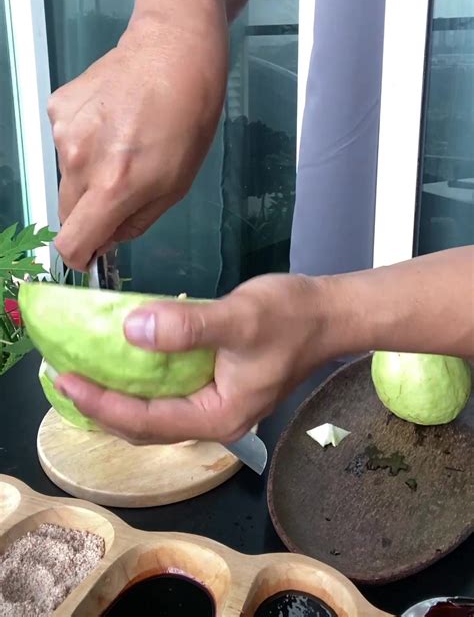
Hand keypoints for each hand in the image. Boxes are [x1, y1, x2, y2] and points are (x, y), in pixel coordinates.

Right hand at [48, 12, 226, 270]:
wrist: (174, 50)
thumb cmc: (189, 120)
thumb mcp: (177, 185)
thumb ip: (135, 222)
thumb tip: (105, 240)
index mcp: (114, 185)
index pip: (71, 243)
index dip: (82, 255)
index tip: (93, 252)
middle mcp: (78, 160)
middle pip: (66, 212)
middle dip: (90, 214)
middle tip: (121, 191)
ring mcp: (63, 130)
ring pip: (66, 177)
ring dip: (88, 174)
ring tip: (123, 143)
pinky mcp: (58, 106)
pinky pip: (64, 143)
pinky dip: (84, 142)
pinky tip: (111, 119)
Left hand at [54, 274, 329, 444]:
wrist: (331, 313)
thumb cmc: (290, 316)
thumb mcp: (238, 319)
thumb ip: (186, 328)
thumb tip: (130, 331)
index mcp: (219, 417)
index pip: (145, 421)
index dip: (101, 402)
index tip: (65, 379)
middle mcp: (215, 421)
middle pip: (145, 426)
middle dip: (102, 406)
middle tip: (64, 378)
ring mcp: (219, 406)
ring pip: (156, 412)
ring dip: (120, 396)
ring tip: (85, 374)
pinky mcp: (220, 387)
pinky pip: (170, 394)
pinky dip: (142, 382)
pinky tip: (126, 360)